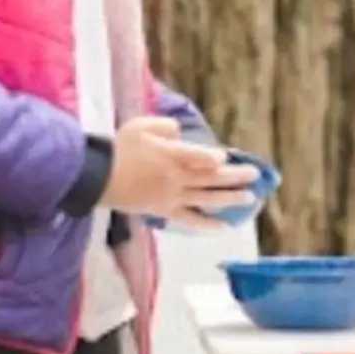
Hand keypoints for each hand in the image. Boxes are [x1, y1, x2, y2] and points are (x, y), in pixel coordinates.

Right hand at [102, 115, 258, 226]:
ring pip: (206, 198)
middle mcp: (175, 178)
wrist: (99, 178)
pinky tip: (225, 227)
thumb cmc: (119, 149)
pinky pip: (191, 220)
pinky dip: (208, 225)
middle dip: (235, 176)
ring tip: (250, 197)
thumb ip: (164, 126)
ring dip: (230, 198)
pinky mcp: (166, 211)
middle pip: (210, 178)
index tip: (226, 156)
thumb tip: (180, 133)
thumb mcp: (140, 126)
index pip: (194, 156)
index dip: (210, 157)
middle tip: (255, 175)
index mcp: (168, 156)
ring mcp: (172, 197)